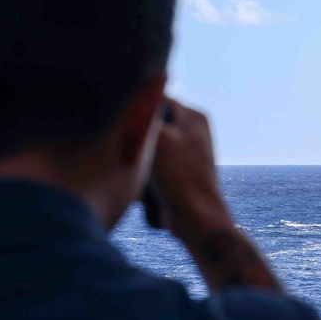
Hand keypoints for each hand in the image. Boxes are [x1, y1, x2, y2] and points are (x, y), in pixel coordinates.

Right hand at [151, 98, 282, 293]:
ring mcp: (185, 154)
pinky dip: (145, 175)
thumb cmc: (181, 177)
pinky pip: (151, 167)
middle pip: (151, 126)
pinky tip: (144, 186)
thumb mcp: (158, 138)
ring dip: (139, 159)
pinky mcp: (176, 174)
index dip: (138, 111)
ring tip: (140, 171)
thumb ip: (145, 115)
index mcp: (194, 117)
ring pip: (148, 148)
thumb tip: (133, 102)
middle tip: (132, 151)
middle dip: (138, 139)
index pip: (156, 99)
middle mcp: (192, 132)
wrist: (196, 220)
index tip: (125, 125)